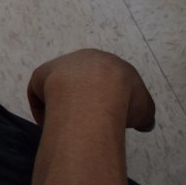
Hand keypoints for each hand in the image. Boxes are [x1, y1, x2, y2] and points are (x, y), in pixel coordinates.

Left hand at [27, 49, 155, 131]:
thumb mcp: (144, 109)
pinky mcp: (42, 73)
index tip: (106, 117)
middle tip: (86, 122)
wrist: (98, 90)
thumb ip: (143, 115)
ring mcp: (61, 65)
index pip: (105, 81)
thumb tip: (144, 123)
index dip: (106, 100)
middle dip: (82, 101)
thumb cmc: (124, 98)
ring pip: (59, 87)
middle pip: (79, 82)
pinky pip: (40, 94)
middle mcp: (84, 60)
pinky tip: (54, 124)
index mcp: (109, 63)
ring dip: (62, 104)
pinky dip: (45, 110)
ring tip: (69, 124)